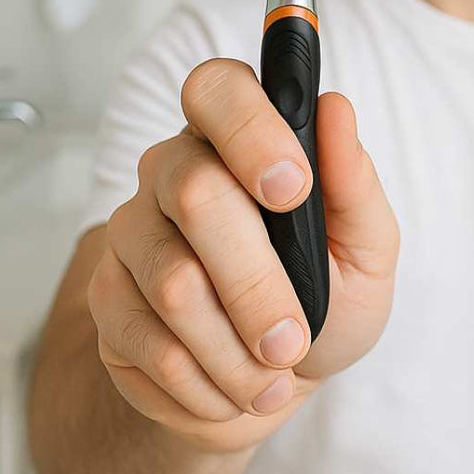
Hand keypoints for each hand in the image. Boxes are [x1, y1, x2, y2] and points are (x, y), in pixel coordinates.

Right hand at [86, 58, 399, 453]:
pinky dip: (207, 381)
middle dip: (257, 282)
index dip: (249, 130)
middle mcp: (175, 168)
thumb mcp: (366, 247)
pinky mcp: (106, 296)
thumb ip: (354, 182)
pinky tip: (234, 384)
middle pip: (195, 193)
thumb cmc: (330, 296)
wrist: (278, 377)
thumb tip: (335, 108)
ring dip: (237, 347)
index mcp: (241, 137)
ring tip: (273, 369)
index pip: (219, 89)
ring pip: (173, 283)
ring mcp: (132, 230)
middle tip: (292, 336)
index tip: (293, 188)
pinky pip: (149, 342)